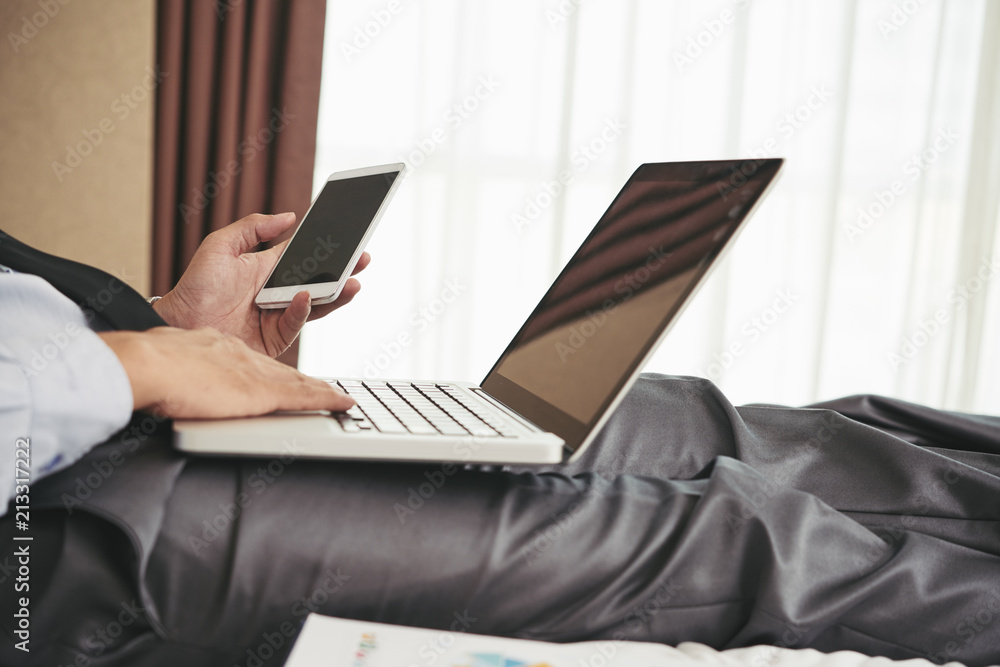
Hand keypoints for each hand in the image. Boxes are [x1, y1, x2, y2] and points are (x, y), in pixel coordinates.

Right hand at [99, 327, 353, 417]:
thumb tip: (172, 383)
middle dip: (306, 378)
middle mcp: (242, 355)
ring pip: (297, 380)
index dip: (275, 373)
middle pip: (282, 370)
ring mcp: (254, 371)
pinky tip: (342, 403)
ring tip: (338, 397)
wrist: (149, 365)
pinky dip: (326, 399)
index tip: (288, 379)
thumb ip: (180, 369)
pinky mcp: (264, 389)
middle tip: (327, 387)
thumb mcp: (170, 362)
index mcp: (219, 348)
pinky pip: (305, 395)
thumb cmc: (148, 368)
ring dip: (320, 389)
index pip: (255, 364)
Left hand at [152, 213, 370, 357]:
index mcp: (268, 268)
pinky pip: (296, 322)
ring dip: (336, 293)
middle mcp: (278, 292)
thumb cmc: (195, 287)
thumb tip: (288, 217)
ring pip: (317, 304)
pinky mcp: (276, 338)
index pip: (306, 255)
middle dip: (343, 269)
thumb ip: (253, 227)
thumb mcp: (220, 245)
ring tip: (351, 282)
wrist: (179, 324)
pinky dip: (303, 309)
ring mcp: (279, 315)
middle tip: (362, 258)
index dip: (328, 247)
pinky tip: (307, 296)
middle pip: (319, 280)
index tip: (348, 237)